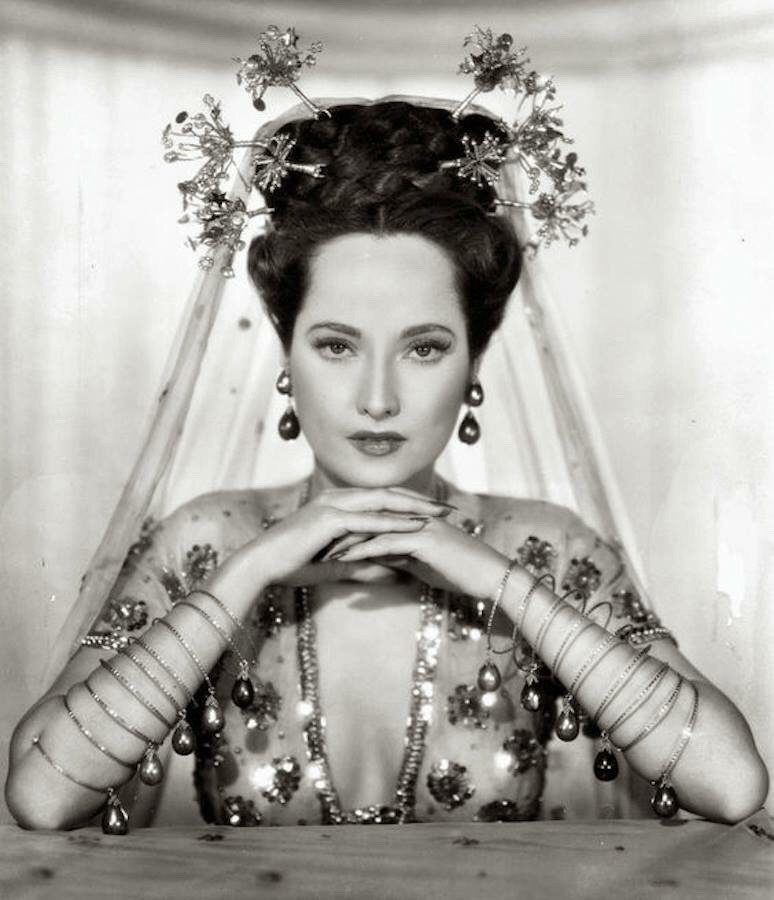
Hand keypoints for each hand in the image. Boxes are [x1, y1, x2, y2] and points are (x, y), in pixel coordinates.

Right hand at [242, 486, 454, 588]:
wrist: (260, 565)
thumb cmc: (291, 565)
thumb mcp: (336, 567)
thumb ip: (364, 568)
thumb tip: (393, 576)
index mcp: (337, 503)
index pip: (382, 499)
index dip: (411, 504)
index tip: (437, 513)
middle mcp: (336, 498)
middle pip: (388, 494)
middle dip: (421, 501)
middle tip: (449, 509)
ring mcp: (332, 505)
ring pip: (382, 502)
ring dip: (414, 508)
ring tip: (440, 515)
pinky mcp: (328, 519)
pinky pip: (368, 520)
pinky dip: (393, 523)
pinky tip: (414, 527)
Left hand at [319, 514, 509, 600]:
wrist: (489, 577)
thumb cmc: (458, 572)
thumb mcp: (419, 564)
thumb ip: (396, 557)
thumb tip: (373, 560)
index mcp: (411, 518)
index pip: (371, 518)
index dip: (346, 528)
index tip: (321, 541)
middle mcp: (413, 516)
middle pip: (367, 518)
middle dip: (339, 530)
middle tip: (313, 542)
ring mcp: (418, 524)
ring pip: (373, 528)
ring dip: (345, 540)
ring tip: (321, 551)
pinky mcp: (423, 539)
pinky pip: (386, 543)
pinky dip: (362, 551)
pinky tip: (344, 560)